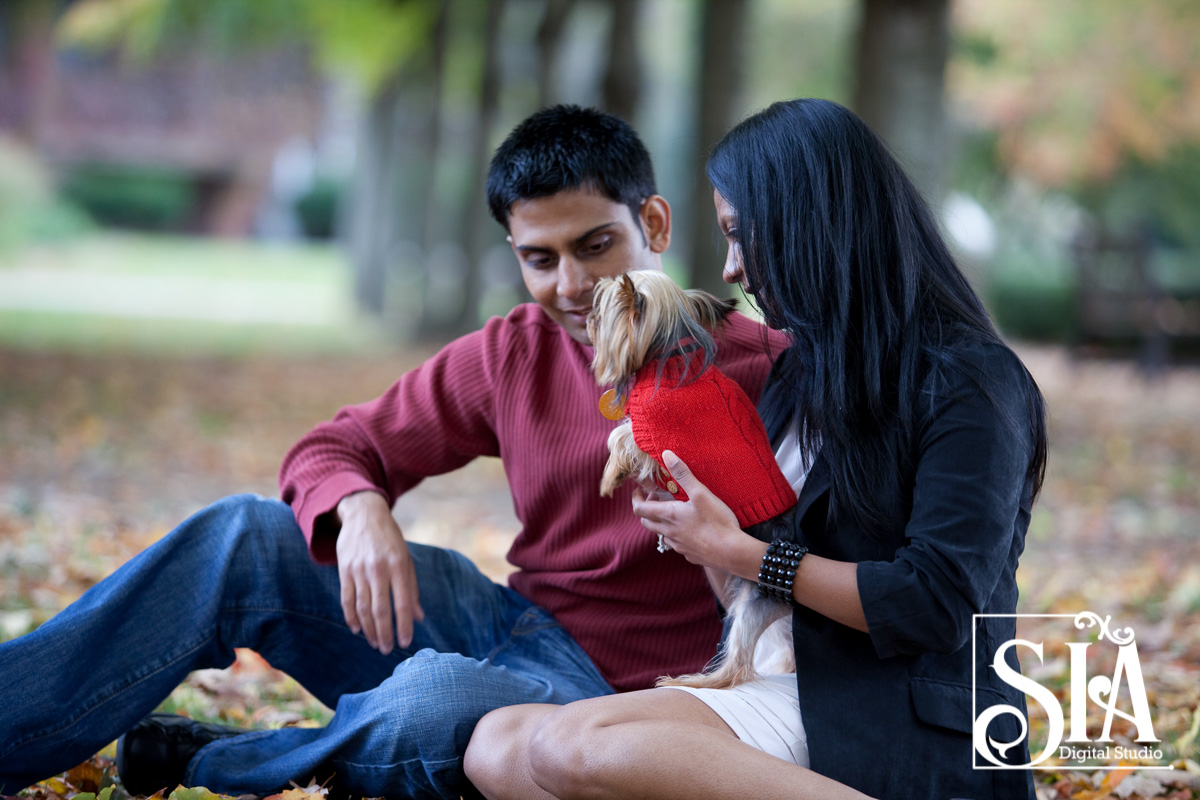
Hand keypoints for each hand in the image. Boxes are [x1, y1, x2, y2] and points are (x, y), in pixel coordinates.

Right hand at [335, 491, 424, 653]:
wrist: (364, 514)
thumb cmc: (390, 540)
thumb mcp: (406, 559)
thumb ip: (412, 588)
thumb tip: (418, 617)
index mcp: (398, 565)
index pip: (402, 602)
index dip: (404, 625)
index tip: (405, 643)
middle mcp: (378, 569)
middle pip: (380, 609)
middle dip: (384, 633)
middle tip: (387, 650)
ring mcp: (359, 570)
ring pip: (362, 608)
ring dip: (368, 629)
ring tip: (375, 643)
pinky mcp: (344, 570)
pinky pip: (346, 599)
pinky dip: (351, 617)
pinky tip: (357, 629)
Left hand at [631, 451, 758, 572]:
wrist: (732, 553)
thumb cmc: (717, 522)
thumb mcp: (700, 493)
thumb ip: (683, 474)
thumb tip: (667, 455)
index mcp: (668, 516)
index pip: (639, 509)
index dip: (635, 499)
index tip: (639, 490)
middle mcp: (669, 533)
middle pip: (646, 522)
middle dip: (646, 508)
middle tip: (655, 498)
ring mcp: (679, 546)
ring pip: (662, 533)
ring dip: (661, 521)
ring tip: (674, 511)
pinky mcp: (690, 554)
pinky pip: (676, 543)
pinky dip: (675, 533)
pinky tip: (689, 528)